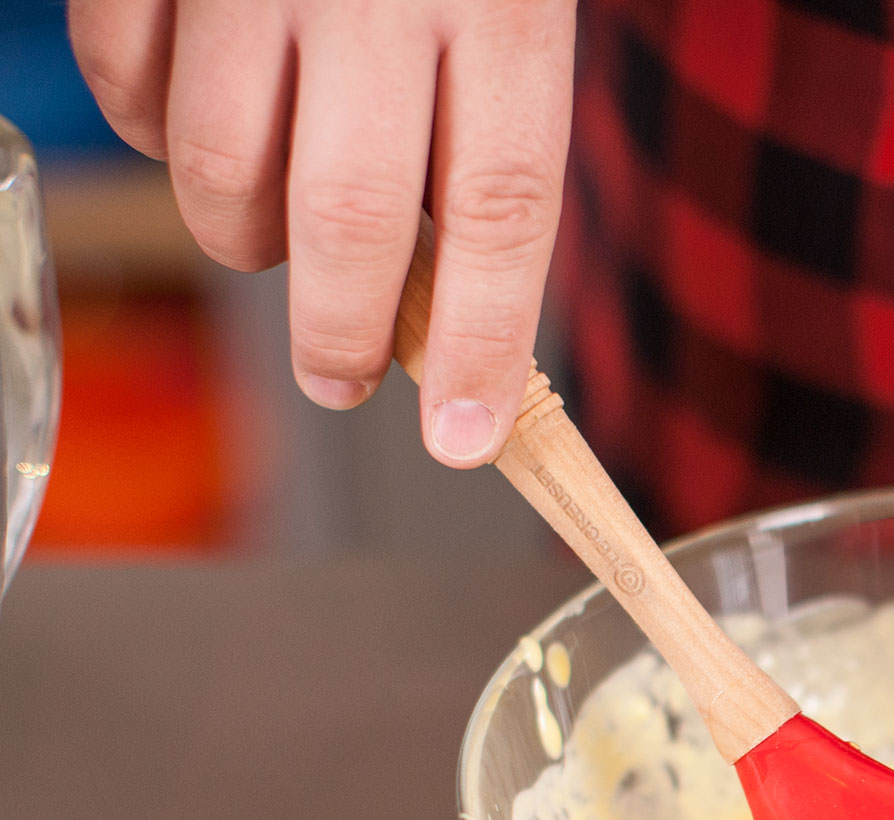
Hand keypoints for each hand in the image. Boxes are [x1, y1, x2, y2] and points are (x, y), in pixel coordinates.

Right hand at [70, 0, 575, 467]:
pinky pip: (125, 79)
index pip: (504, 210)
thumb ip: (493, 116)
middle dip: (346, 334)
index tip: (469, 438)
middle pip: (354, 219)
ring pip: (224, 165)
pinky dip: (155, 134)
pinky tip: (199, 126)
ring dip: (245, 241)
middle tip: (347, 379)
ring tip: (279, 246)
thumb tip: (460, 289)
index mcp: (501, 0)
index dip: (486, 342)